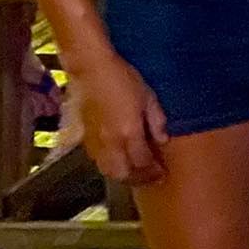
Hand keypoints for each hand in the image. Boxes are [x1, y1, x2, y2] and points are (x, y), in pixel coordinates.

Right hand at [75, 53, 167, 185]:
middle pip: (124, 173)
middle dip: (139, 179)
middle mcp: (111, 142)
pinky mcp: (85, 138)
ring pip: (108, 171)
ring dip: (124, 176)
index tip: (163, 173)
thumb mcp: (148, 96)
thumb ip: (157, 121)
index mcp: (129, 132)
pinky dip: (110, 168)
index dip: (153, 171)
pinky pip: (98, 162)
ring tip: (137, 173)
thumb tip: (163, 140)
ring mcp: (96, 142)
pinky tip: (119, 161)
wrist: (92, 70)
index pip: (143, 162)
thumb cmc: (124, 78)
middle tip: (152, 177)